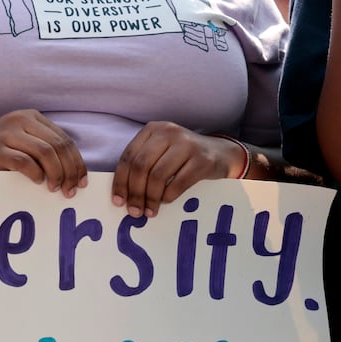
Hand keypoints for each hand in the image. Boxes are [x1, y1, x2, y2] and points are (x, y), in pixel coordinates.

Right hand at [0, 110, 87, 196]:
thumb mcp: (21, 140)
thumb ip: (44, 147)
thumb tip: (74, 171)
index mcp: (31, 117)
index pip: (65, 140)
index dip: (77, 163)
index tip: (81, 182)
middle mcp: (20, 120)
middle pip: (59, 146)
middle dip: (70, 171)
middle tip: (70, 191)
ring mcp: (6, 134)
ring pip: (46, 152)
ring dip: (56, 175)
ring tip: (55, 189)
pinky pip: (24, 162)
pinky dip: (35, 174)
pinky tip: (37, 182)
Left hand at [111, 122, 242, 217]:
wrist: (222, 153)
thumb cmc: (183, 156)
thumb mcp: (161, 151)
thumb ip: (143, 165)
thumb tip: (123, 195)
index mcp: (153, 129)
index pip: (128, 157)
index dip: (120, 181)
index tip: (118, 202)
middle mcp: (168, 133)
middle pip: (141, 166)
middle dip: (135, 192)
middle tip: (134, 212)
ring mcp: (187, 144)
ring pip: (157, 176)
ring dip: (151, 198)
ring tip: (149, 211)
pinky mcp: (203, 159)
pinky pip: (178, 183)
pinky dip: (168, 196)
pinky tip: (166, 202)